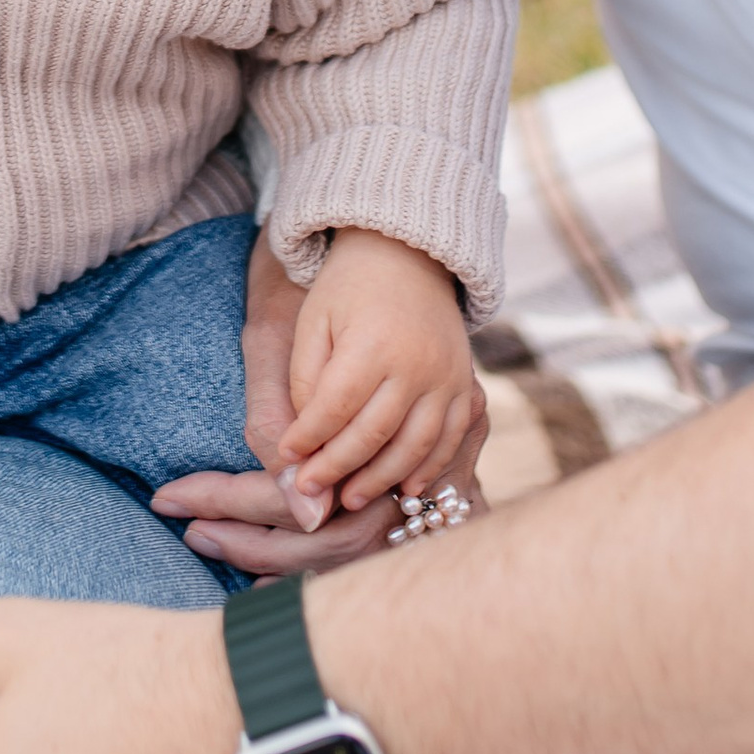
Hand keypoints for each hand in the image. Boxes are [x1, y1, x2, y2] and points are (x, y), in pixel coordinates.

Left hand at [280, 228, 484, 517]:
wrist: (408, 254)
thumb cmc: (347, 289)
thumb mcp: (314, 323)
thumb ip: (304, 382)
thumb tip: (301, 445)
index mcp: (371, 343)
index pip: (335, 408)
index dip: (309, 440)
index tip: (289, 460)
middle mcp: (416, 363)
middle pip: (374, 434)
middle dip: (337, 468)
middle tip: (310, 491)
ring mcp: (446, 376)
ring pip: (415, 446)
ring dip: (382, 479)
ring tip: (350, 499)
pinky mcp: (464, 385)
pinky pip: (450, 438)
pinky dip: (429, 468)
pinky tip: (405, 489)